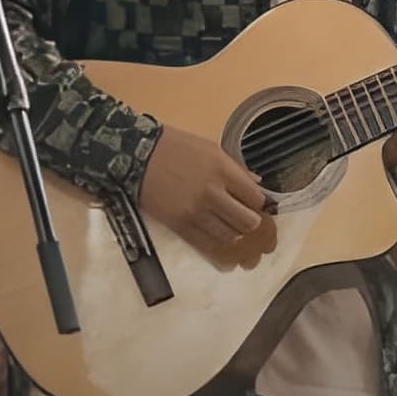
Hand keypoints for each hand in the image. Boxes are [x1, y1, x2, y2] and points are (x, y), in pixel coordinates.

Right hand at [139, 126, 270, 253]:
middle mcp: (212, 193)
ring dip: (236, 237)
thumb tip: (257, 184)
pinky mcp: (179, 225)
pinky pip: (206, 244)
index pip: (255, 198)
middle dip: (252, 224)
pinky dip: (218, 248)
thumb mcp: (210, 148)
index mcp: (223, 170)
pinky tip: (223, 248)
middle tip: (249, 223)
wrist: (136, 156)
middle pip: (247, 221)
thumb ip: (235, 168)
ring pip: (229, 236)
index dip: (260, 204)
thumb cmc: (174, 146)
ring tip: (236, 234)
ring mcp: (196, 212)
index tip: (257, 205)